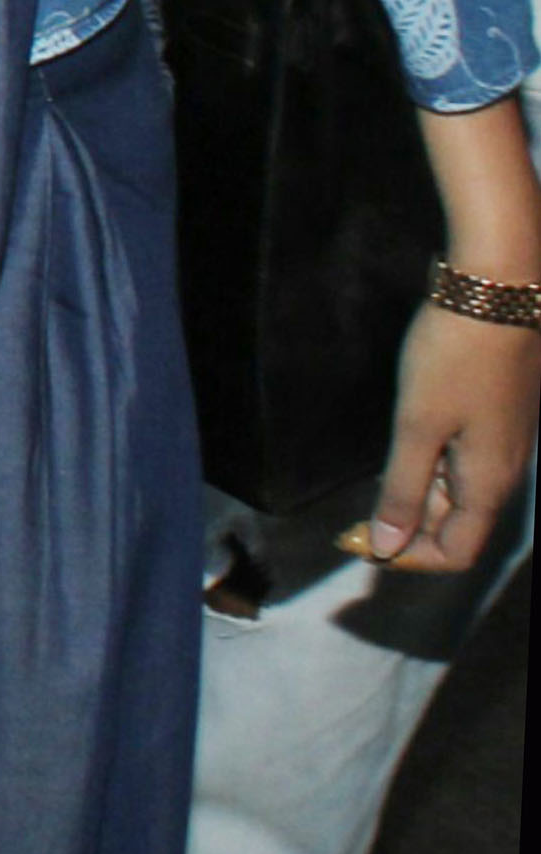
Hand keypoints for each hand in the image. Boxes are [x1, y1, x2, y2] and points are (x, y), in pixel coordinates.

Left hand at [359, 301, 540, 569]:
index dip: (408, 558)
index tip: (358, 542)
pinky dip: (431, 470)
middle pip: (458, 527)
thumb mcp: (417, 426)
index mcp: (489, 485)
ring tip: (369, 491)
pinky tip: (402, 452)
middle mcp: (504, 472)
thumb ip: (403, 489)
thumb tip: (386, 546)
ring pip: (460, 494)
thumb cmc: (453, 359)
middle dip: (407, 531)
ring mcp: (503, 443)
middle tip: (351, 520)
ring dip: (417, 500)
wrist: (496, 295)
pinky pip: (464, 463)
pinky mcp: (497, 416)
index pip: (456, 553)